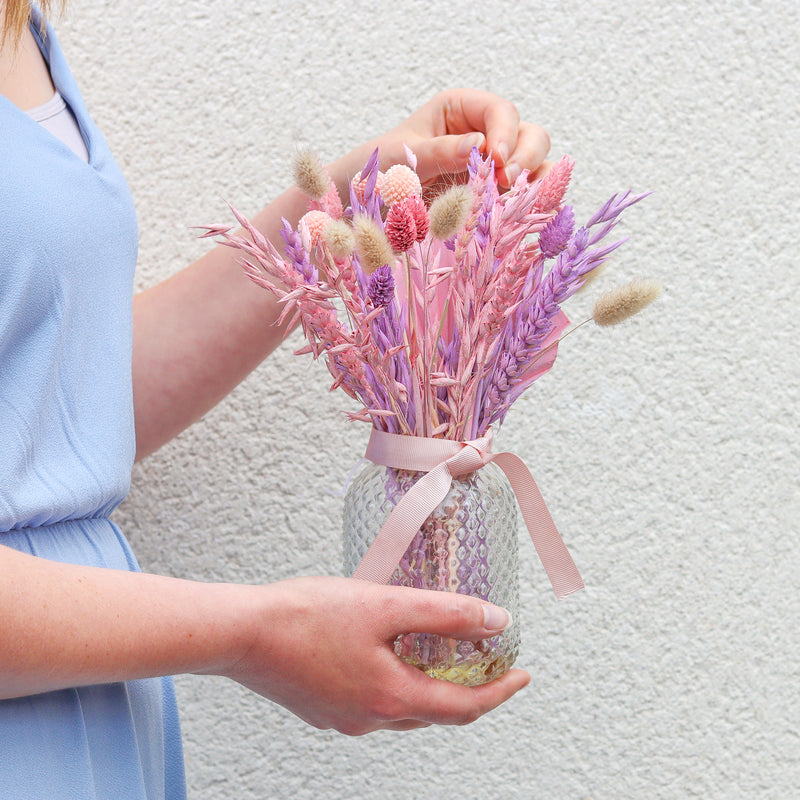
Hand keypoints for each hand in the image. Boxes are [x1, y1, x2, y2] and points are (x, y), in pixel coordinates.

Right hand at [221, 576, 529, 735]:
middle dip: (469, 691)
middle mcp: (369, 718)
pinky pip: (374, 701)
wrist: (240, 633)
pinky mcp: (322, 707)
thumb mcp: (386, 605)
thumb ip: (444, 614)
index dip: (500, 692)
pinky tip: (388, 655)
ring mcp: (343, 717)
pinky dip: (397, 683)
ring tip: (443, 656)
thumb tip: (495, 622)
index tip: (523, 677)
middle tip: (488, 664)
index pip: (465, 708)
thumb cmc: (306, 616)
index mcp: (391, 697)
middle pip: (436, 713)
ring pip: (404, 709)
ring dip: (431, 688)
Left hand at [368, 88, 551, 189]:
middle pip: (528, 134)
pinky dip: (531, 201)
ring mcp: (493, 165)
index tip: (495, 160)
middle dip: (525, 156)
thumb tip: (478, 146)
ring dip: (534, 180)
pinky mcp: (494, 194)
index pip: (500, 111)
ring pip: (535, 163)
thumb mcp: (405, 155)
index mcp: (462, 109)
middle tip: (506, 181)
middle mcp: (485, 133)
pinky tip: (524, 213)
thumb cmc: (382, 167)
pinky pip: (525, 194)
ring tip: (517, 198)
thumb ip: (440, 151)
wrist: (368, 200)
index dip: (505, 134)